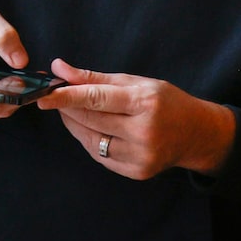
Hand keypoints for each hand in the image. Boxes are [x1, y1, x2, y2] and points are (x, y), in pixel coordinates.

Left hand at [38, 58, 237, 177]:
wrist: (198, 134)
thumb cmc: (166, 102)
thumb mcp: (135, 82)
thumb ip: (95, 78)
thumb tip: (59, 68)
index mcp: (145, 103)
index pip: (96, 99)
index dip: (66, 97)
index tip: (43, 95)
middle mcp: (144, 132)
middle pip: (90, 120)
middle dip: (66, 107)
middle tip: (53, 96)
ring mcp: (141, 156)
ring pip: (90, 140)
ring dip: (74, 124)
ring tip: (72, 110)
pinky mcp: (137, 172)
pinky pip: (99, 155)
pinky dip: (89, 140)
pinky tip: (91, 129)